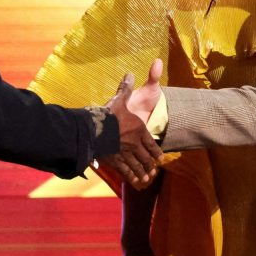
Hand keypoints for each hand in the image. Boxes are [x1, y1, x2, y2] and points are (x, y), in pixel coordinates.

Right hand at [105, 61, 163, 185]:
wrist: (95, 129)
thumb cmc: (109, 114)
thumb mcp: (119, 99)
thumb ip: (126, 88)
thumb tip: (130, 73)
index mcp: (139, 130)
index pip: (151, 143)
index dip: (156, 151)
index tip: (160, 157)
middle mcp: (135, 144)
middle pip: (146, 157)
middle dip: (150, 164)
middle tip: (154, 170)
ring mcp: (125, 154)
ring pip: (137, 166)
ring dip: (143, 172)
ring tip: (147, 178)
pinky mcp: (114, 161)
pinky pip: (125, 171)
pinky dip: (131, 177)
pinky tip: (134, 182)